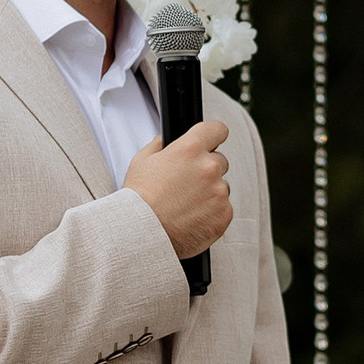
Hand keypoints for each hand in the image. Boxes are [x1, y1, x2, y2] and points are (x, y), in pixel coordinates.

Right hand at [125, 121, 231, 257]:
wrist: (142, 234)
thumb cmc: (139, 200)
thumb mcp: (141, 161)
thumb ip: (159, 145)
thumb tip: (166, 140)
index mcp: (190, 149)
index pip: (217, 129)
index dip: (213, 136)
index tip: (211, 141)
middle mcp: (209, 167)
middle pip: (220, 161)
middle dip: (206, 170)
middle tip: (187, 185)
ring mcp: (219, 192)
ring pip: (222, 186)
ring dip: (210, 192)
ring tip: (186, 205)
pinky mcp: (224, 214)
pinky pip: (224, 208)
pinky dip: (212, 213)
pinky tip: (192, 217)